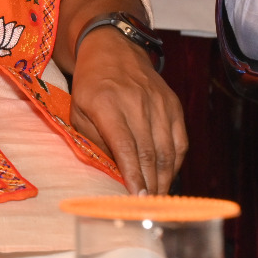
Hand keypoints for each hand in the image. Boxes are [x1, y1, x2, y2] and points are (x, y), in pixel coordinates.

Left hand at [69, 27, 187, 194]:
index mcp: (106, 103)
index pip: (125, 147)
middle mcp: (136, 102)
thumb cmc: (89, 84)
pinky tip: (167, 176)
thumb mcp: (77, 110)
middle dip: (150, 184)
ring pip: (167, 150)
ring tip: (157, 197)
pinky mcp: (173, 105)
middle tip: (148, 207)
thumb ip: (92, 139)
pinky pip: (179, 140)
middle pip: (149, 153)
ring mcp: (158, 103)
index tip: (137, 198)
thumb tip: (112, 171)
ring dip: (164, 178)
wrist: (113, 49)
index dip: (133, 176)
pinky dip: (175, 162)